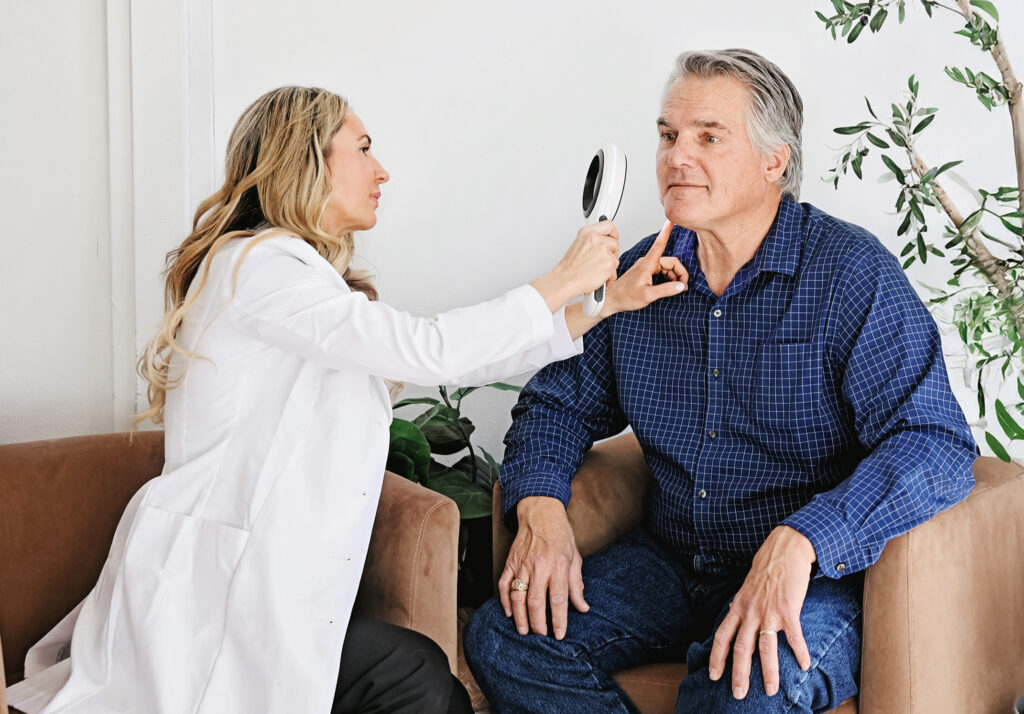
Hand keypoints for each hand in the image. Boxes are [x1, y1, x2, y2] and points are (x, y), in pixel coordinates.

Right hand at [498, 496, 588, 639]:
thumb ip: (576, 584)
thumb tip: (582, 607)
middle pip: (536, 601)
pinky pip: (504, 584)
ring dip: (520, 616)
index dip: (559, 620)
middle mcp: (539, 566)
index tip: (559, 635)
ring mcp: (522, 564)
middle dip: (538, 623)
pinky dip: (505, 601)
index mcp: (558, 565)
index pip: (558, 598)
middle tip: (541, 636)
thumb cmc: (560, 536)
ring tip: (524, 631)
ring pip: (518, 596)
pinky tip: (510, 613)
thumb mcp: (575, 558)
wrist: (540, 513)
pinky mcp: (510, 562)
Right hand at [531, 221, 618, 311]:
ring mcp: (602, 251)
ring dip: (609, 268)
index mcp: (587, 232)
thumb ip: (592, 240)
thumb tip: (604, 241)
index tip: (612, 239)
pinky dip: (608, 279)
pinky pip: (614, 272)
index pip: (609, 225)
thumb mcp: (578, 245)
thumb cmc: (569, 268)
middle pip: (615, 243)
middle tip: (601, 261)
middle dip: (611, 254)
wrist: (565, 280)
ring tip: (596, 271)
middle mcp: (595, 239)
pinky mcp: (608, 264)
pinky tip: (598, 278)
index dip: (613, 234)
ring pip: (615, 259)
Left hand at [602, 219, 687, 316]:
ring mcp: (646, 267)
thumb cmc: (624, 297)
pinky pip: (662, 270)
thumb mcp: (647, 296)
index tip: (671, 221)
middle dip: (679, 273)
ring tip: (675, 288)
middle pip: (671, 262)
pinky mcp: (645, 271)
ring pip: (667, 267)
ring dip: (674, 277)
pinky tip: (669, 286)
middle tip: (682, 286)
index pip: (659, 244)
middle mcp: (647, 263)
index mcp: (647, 265)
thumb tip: (681, 286)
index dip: (666, 232)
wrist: (611, 299)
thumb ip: (666, 290)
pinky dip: (668, 278)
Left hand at [708, 526, 815, 699]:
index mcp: (738, 608)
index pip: (722, 637)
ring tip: (771, 691)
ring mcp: (769, 611)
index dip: (716, 658)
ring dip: (768, 672)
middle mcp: (750, 612)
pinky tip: (805, 666)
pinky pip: (794, 636)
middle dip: (739, 674)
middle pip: (741, 648)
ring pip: (765, 648)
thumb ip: (741, 606)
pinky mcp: (788, 609)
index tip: (713, 676)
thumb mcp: (746, 588)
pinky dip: (800, 653)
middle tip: (738, 694)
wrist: (784, 550)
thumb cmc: (765, 570)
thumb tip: (733, 617)